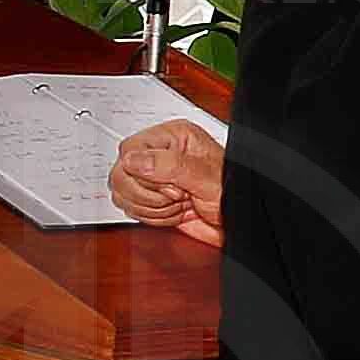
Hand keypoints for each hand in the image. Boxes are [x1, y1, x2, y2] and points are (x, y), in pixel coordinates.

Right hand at [106, 120, 227, 242]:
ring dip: (151, 208)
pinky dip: (152, 218)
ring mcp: (154, 178)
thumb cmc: (232, 194)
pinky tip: (173, 213)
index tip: (167, 183)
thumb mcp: (205, 177)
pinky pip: (131, 209)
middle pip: (120, 173)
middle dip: (147, 194)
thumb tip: (134, 161)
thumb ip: (170, 165)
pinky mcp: (151, 199)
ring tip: (177, 204)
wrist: (238, 222)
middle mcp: (161, 156)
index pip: (130, 150)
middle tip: (175, 195)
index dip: (142, 173)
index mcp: (173, 138)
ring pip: (122, 193)